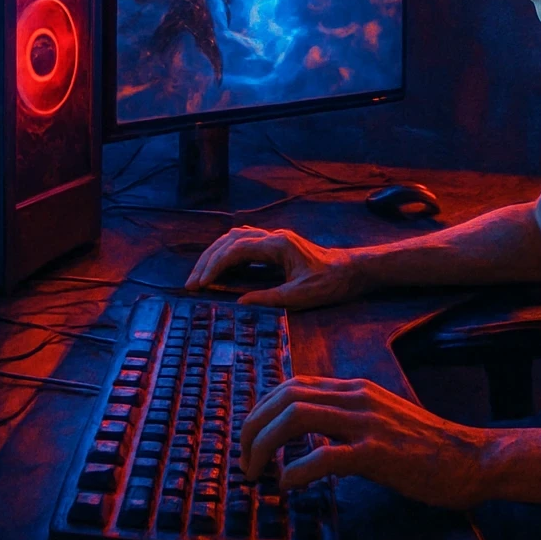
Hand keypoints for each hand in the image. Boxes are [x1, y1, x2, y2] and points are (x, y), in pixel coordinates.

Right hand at [184, 226, 360, 308]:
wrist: (349, 271)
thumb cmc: (329, 283)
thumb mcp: (300, 296)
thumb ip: (269, 298)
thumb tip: (239, 302)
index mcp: (278, 245)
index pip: (237, 249)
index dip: (215, 265)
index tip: (200, 283)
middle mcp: (273, 237)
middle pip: (230, 240)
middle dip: (207, 260)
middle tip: (191, 283)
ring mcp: (273, 239)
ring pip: (234, 238)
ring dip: (214, 255)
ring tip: (199, 276)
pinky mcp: (274, 245)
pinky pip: (243, 243)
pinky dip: (226, 254)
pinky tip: (219, 269)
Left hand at [240, 375, 492, 508]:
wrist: (470, 460)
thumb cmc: (424, 448)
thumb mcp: (378, 420)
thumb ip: (344, 420)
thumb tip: (303, 439)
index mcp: (355, 389)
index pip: (291, 386)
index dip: (260, 411)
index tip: (249, 440)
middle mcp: (357, 398)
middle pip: (286, 397)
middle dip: (253, 428)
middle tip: (244, 462)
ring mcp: (367, 423)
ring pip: (297, 417)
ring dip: (265, 446)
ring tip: (258, 474)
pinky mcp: (378, 453)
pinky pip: (325, 456)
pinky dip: (297, 471)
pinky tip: (289, 485)